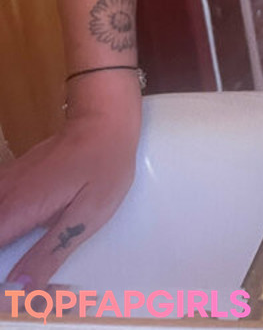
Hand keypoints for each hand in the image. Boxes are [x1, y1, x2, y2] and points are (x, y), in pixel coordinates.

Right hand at [0, 111, 138, 289]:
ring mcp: (3, 185)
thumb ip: (48, 254)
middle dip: (2, 261)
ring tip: (24, 259)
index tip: (8, 290)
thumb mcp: (86, 217)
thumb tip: (19, 290)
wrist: (104, 120)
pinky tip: (20, 238)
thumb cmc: (103, 166)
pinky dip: (4, 228)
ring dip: (5, 244)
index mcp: (17, 211)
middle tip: (22, 280)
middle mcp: (2, 197)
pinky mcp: (10, 180)